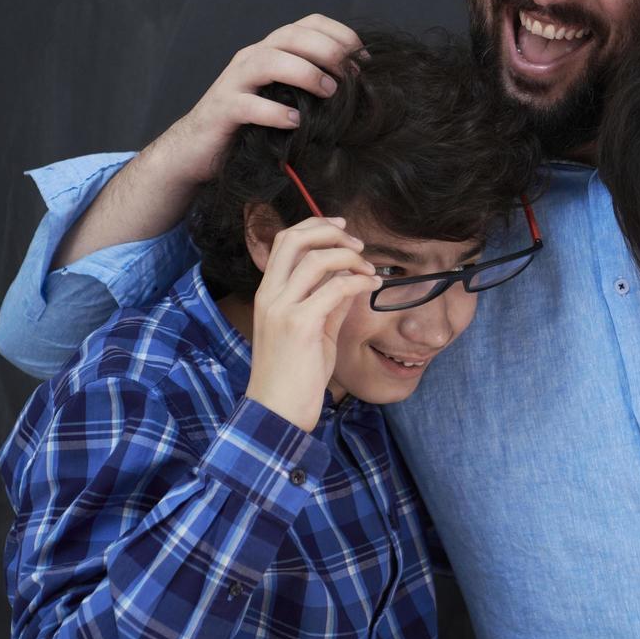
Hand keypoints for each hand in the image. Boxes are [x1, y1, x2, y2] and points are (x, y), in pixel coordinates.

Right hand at [155, 15, 363, 184]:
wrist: (198, 147)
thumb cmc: (252, 123)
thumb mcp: (285, 97)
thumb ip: (312, 85)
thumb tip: (359, 86)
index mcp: (272, 50)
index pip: (309, 23)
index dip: (341, 34)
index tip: (364, 58)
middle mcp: (252, 58)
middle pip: (290, 36)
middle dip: (327, 50)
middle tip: (351, 75)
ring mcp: (234, 82)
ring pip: (268, 61)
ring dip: (304, 73)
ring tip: (328, 92)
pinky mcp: (222, 110)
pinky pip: (248, 105)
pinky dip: (274, 112)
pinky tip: (295, 123)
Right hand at [243, 218, 381, 431]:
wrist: (277, 412)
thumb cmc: (295, 375)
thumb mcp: (313, 330)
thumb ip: (329, 302)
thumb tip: (352, 278)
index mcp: (268, 293)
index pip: (284, 241)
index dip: (314, 226)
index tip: (342, 229)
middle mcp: (269, 295)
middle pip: (293, 239)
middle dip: (329, 232)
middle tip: (357, 244)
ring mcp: (282, 309)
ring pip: (316, 259)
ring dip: (349, 257)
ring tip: (369, 269)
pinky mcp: (299, 325)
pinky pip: (334, 288)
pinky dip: (358, 281)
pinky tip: (371, 287)